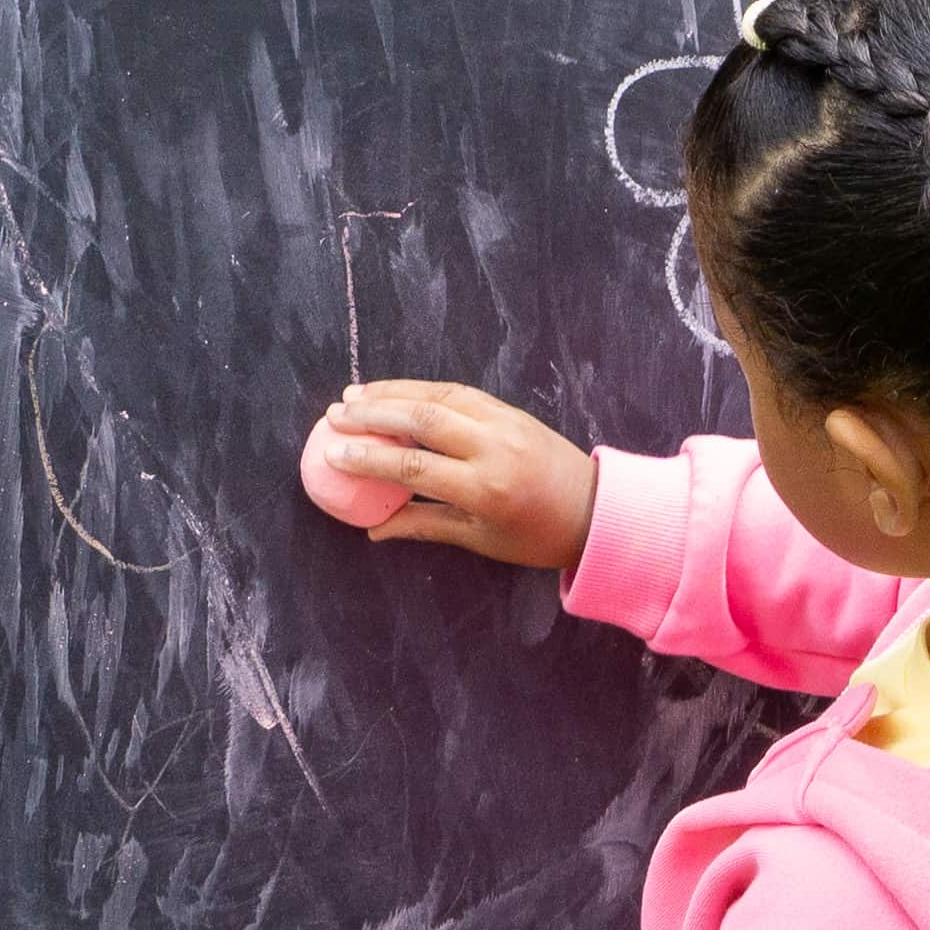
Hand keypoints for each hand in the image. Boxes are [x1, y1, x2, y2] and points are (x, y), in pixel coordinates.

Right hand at [308, 380, 597, 570]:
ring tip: (354, 396)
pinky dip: (422, 389)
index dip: (368, 458)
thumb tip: (373, 529)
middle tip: (335, 415)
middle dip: (373, 415)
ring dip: (392, 393)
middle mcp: (493, 448)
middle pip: (421, 421)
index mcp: (485, 490)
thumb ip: (424, 526)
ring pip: (438, 397)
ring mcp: (504, 423)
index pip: (413, 468)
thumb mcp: (480, 540)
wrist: (597, 510)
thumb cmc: (536, 536)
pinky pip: (459, 392)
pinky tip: (395, 392)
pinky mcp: (510, 409)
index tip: (332, 452)